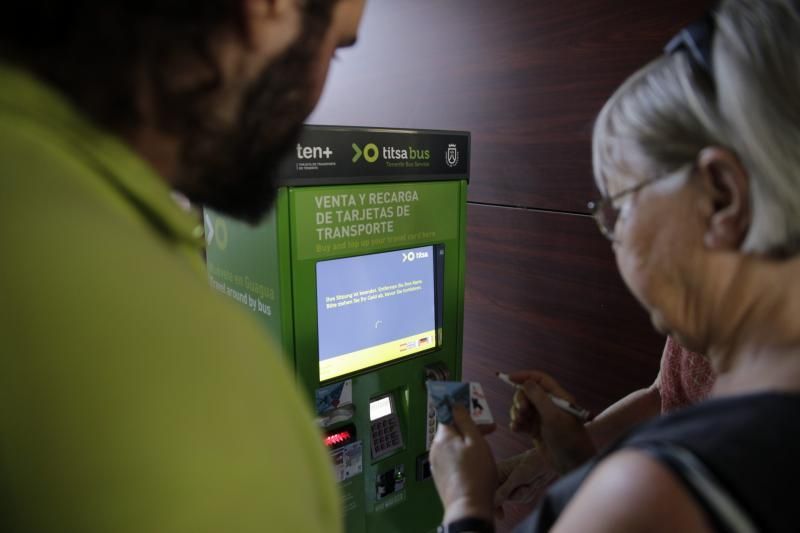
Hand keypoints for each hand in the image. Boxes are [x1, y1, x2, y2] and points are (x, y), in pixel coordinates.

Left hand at [430, 404, 496, 524]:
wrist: (468, 507)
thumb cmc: (476, 472)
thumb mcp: (475, 441)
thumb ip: (464, 421)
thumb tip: (454, 404)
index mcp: (443, 436)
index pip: (448, 415)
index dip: (465, 413)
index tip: (479, 416)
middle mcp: (435, 448)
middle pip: (451, 431)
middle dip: (469, 430)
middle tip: (490, 433)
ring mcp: (435, 464)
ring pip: (451, 447)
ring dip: (466, 445)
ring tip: (483, 452)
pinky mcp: (439, 477)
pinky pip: (450, 460)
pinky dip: (461, 458)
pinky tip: (473, 466)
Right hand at [494, 447, 558, 517]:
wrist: (545, 461)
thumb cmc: (529, 464)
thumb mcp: (516, 478)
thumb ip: (504, 491)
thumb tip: (494, 502)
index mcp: (495, 473)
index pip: (488, 490)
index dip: (491, 502)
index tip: (498, 514)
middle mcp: (501, 479)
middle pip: (502, 498)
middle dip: (515, 495)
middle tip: (522, 491)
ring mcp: (510, 485)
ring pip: (515, 499)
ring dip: (525, 493)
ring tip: (529, 482)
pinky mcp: (520, 489)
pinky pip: (522, 498)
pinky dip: (529, 493)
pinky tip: (532, 484)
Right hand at [508, 370, 594, 473]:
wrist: (572, 464)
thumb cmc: (568, 439)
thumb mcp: (553, 416)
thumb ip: (539, 398)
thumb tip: (526, 382)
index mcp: (558, 397)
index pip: (539, 379)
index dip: (524, 376)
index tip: (509, 378)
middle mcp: (549, 405)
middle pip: (527, 393)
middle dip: (520, 400)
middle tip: (522, 411)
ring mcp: (541, 418)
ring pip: (522, 407)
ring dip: (517, 413)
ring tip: (520, 423)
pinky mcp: (535, 430)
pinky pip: (520, 421)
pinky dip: (516, 423)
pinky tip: (517, 429)